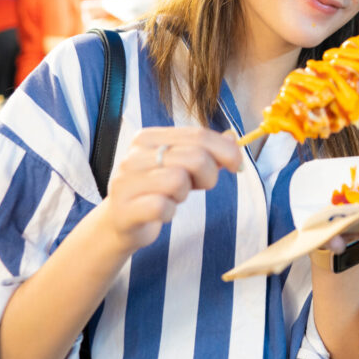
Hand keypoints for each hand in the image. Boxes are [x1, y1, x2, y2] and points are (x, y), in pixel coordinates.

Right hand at [99, 127, 242, 254]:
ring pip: (179, 180)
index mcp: (149, 138)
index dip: (226, 150)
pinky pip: (162, 207)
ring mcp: (125, 182)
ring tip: (172, 198)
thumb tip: (233, 138)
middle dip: (208, 176)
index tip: (238, 165)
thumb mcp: (182, 166)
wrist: (120, 224)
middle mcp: (134, 155)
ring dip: (184, 194)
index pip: (198, 135)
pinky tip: (161, 213)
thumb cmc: (156, 191)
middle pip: (195, 157)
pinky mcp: (123, 209)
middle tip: (198, 187)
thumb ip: (206, 151)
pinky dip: (169, 213)